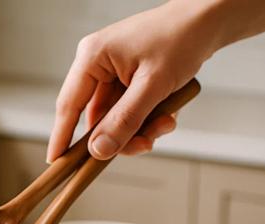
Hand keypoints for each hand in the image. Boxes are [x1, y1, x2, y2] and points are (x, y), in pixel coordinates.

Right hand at [47, 1, 215, 161]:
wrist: (209, 19)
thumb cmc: (181, 38)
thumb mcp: (153, 85)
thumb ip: (124, 121)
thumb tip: (98, 150)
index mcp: (92, 57)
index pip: (69, 105)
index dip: (61, 137)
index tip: (56, 163)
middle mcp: (97, 64)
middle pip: (95, 116)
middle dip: (120, 134)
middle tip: (142, 145)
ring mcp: (113, 71)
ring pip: (115, 117)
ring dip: (139, 128)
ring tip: (165, 124)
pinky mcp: (128, 78)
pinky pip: (129, 110)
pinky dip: (147, 118)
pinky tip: (166, 114)